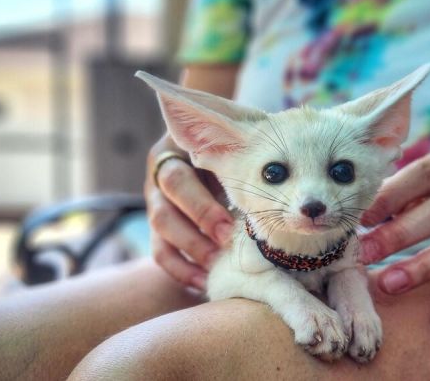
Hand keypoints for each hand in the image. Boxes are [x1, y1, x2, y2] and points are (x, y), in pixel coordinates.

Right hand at [145, 135, 233, 289]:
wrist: (217, 160)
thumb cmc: (235, 151)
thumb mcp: (236, 148)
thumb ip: (245, 157)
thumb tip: (274, 179)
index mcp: (177, 149)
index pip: (179, 179)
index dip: (201, 206)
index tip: (229, 227)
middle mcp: (161, 171)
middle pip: (169, 203)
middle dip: (199, 225)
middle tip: (227, 244)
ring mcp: (156, 199)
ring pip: (161, 226)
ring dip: (191, 248)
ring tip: (217, 266)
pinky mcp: (158, 228)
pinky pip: (160, 252)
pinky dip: (181, 270)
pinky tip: (204, 281)